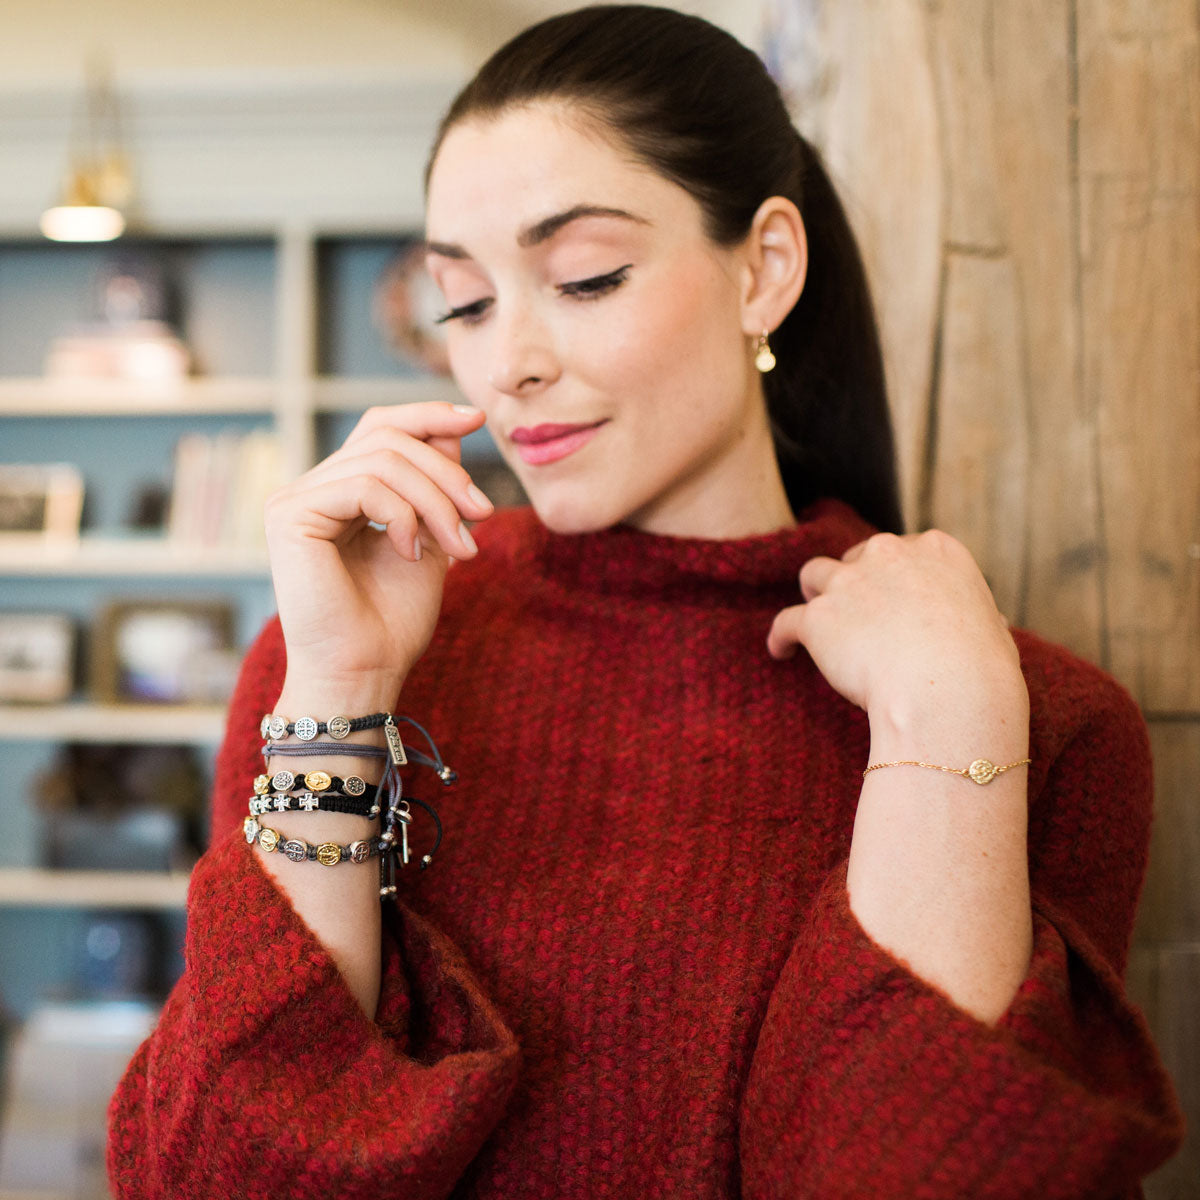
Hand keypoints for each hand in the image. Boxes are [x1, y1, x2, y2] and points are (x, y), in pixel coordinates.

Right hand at [263, 402, 492, 698]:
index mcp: (340, 492)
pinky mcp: (289, 515)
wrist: (365, 673)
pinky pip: (363, 486)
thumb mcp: (429, 539)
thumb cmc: (393, 621)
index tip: (475, 419)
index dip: (426, 416)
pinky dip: (402, 516)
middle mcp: (312, 489)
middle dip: (446, 472)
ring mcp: (295, 500)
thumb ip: (435, 487)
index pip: (380, 429)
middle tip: (483, 514)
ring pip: (383, 461)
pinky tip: (412, 553)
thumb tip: (455, 427)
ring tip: (460, 546)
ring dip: (436, 501)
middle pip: (387, 438)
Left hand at [767, 531, 1026, 732]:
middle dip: (853, 581)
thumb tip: (985, 623)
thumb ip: (976, 616)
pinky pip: (786, 622)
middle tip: (854, 613)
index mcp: (936, 549)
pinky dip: (781, 637)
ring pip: (814, 575)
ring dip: (814, 594)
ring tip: (814, 617)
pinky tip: (779, 651)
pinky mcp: (818, 617)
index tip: (888, 595)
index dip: (890, 573)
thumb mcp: (993, 629)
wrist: (950, 692)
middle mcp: (888, 553)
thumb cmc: (982, 669)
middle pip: (855, 557)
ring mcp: (849, 582)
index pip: (901, 549)